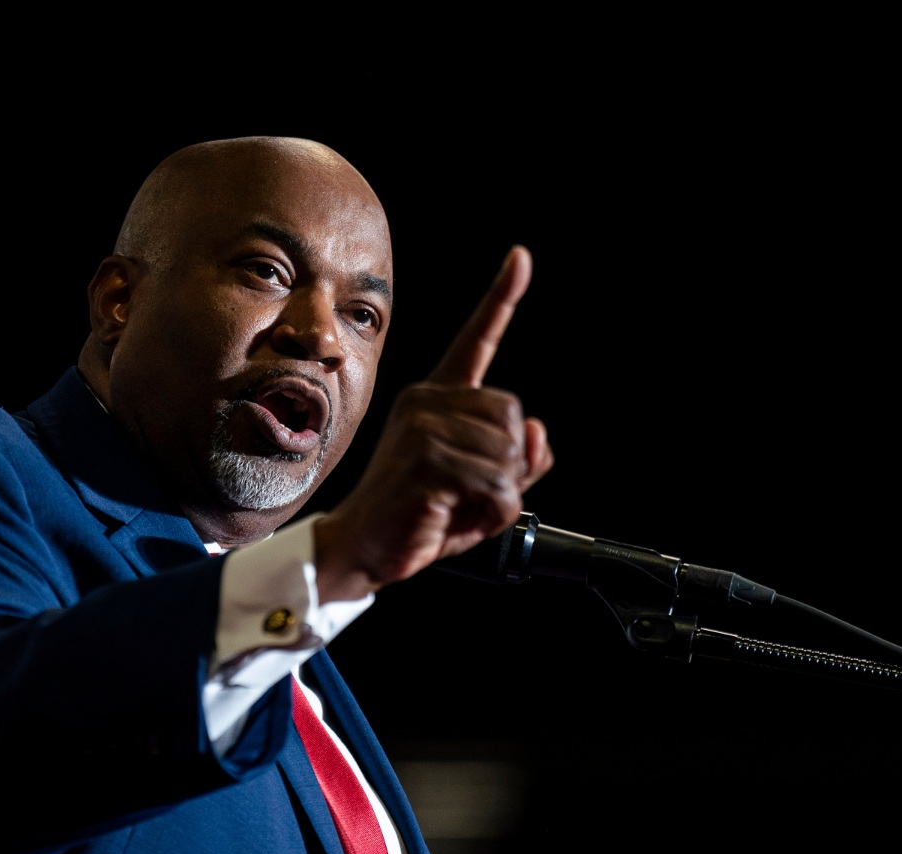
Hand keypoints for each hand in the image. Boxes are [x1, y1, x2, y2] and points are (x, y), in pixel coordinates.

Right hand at [315, 245, 553, 599]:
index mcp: (437, 399)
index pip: (475, 342)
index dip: (501, 299)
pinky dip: (492, 515)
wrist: (364, 548)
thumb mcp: (479, 487)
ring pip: (510, 456)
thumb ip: (516, 460)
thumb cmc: (420, 516)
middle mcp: (426, 401)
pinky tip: (455, 519)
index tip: (521, 257)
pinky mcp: (426, 461)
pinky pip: (498, 487)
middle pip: (514, 417)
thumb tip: (538, 433)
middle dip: (509, 467)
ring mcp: (422, 428)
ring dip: (500, 497)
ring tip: (458, 508)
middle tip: (469, 495)